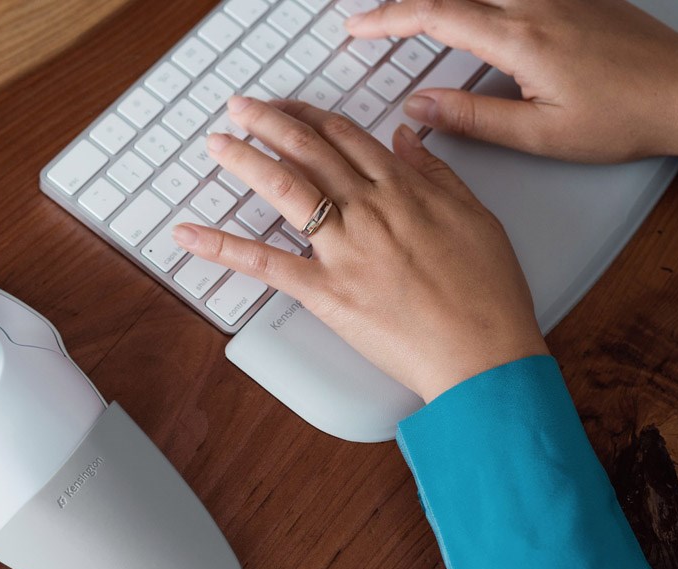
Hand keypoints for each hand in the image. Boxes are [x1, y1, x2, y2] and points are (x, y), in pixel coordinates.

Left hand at [173, 97, 548, 401]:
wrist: (483, 353)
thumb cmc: (487, 295)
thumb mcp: (476, 216)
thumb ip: (436, 173)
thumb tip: (405, 138)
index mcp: (405, 190)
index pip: (347, 139)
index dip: (311, 117)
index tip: (289, 107)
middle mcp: (370, 210)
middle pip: (308, 151)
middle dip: (268, 122)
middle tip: (240, 109)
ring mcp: (345, 250)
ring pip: (286, 189)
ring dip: (245, 160)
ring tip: (217, 143)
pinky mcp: (326, 292)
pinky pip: (266, 264)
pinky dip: (223, 247)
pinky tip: (190, 234)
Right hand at [345, 0, 677, 161]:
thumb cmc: (628, 115)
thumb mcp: (541, 134)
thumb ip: (473, 119)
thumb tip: (420, 108)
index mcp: (521, 37)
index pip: (435, 15)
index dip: (387, 19)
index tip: (356, 27)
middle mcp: (535, 3)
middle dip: (402, 5)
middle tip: (369, 23)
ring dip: (437, 1)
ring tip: (408, 18)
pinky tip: (464, 11)